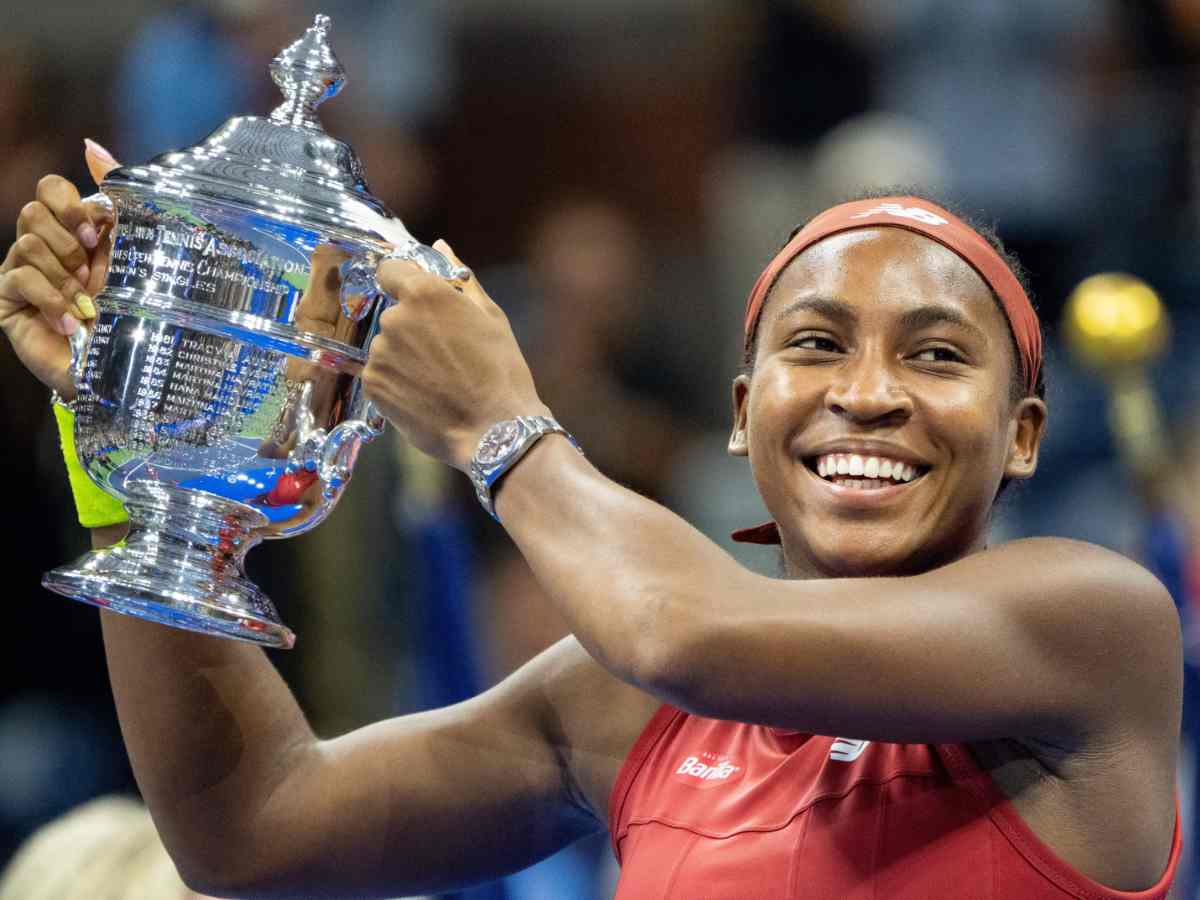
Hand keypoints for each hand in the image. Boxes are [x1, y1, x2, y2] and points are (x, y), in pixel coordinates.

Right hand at [0, 139, 117, 397]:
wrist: (127, 367)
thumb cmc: (137, 311)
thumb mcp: (135, 248)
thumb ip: (118, 196)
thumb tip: (90, 145)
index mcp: (75, 228)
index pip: (51, 187)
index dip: (71, 205)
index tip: (98, 234)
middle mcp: (45, 246)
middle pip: (33, 210)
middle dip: (68, 242)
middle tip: (91, 272)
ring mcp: (22, 272)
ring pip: (27, 242)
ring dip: (64, 278)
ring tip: (86, 306)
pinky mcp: (7, 300)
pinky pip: (17, 276)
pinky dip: (51, 300)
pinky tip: (72, 323)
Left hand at [364, 240, 548, 469]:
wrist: (495, 431)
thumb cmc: (502, 372)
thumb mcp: (491, 318)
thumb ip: (460, 279)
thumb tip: (440, 247)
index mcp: (425, 293)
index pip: (390, 270)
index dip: (403, 283)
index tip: (420, 302)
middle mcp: (395, 318)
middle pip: (393, 313)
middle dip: (412, 328)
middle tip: (445, 354)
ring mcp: (381, 353)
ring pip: (387, 346)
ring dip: (404, 357)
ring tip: (438, 381)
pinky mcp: (374, 385)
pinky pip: (381, 374)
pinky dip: (397, 382)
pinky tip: (426, 396)